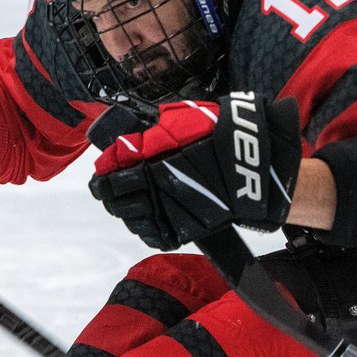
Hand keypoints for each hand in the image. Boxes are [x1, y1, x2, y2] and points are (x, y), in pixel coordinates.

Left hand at [89, 92, 301, 249]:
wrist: (255, 170)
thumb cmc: (221, 138)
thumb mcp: (184, 121)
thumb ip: (152, 131)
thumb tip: (125, 141)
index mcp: (149, 162)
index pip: (110, 173)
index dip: (103, 173)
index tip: (102, 172)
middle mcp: (153, 190)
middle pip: (114, 198)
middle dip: (108, 192)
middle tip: (108, 188)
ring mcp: (166, 213)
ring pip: (130, 218)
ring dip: (124, 210)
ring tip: (126, 202)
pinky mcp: (180, 231)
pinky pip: (151, 235)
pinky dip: (144, 227)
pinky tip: (145, 218)